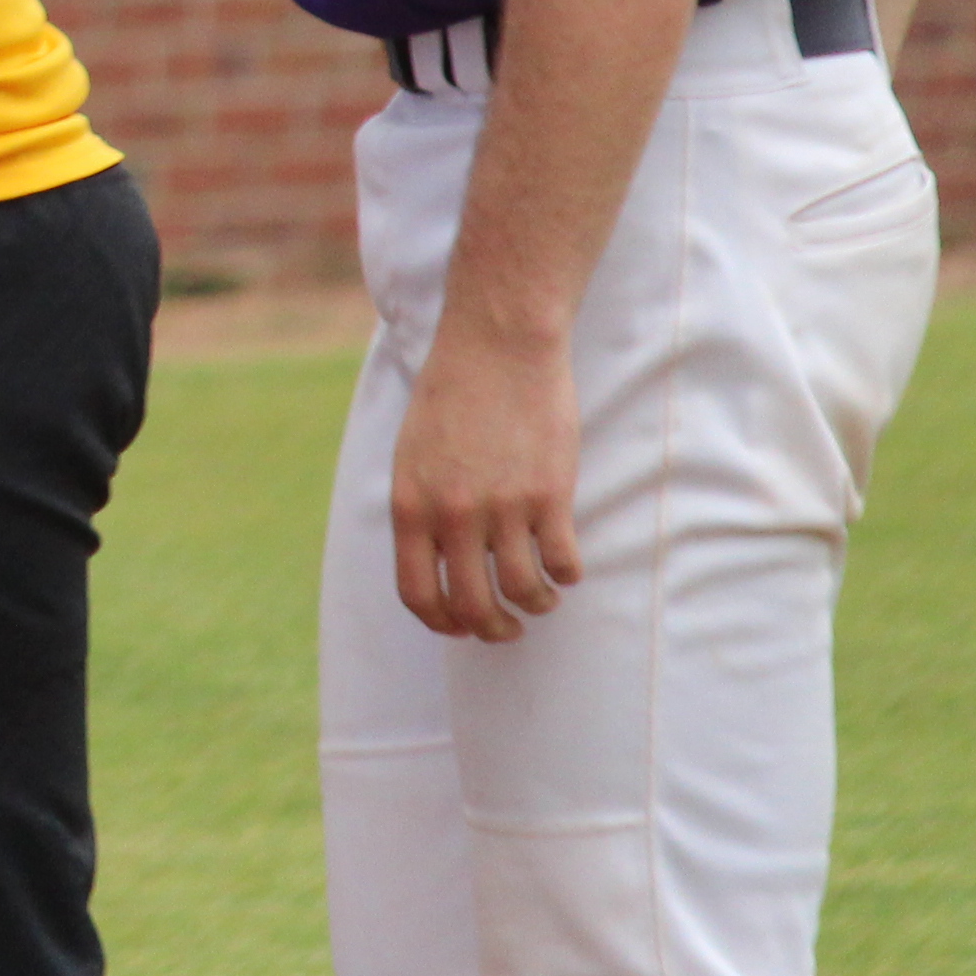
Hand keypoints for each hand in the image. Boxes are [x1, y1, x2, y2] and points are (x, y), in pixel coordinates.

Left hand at [386, 318, 581, 640]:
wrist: (496, 346)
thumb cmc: (451, 394)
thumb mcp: (411, 455)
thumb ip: (420, 508)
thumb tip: (434, 562)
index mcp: (410, 506)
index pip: (417, 594)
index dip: (441, 623)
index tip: (460, 629)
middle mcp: (452, 515)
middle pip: (471, 605)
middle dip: (492, 629)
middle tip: (508, 628)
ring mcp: (502, 507)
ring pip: (521, 590)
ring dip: (535, 605)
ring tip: (542, 599)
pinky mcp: (548, 495)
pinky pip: (561, 561)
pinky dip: (566, 575)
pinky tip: (566, 568)